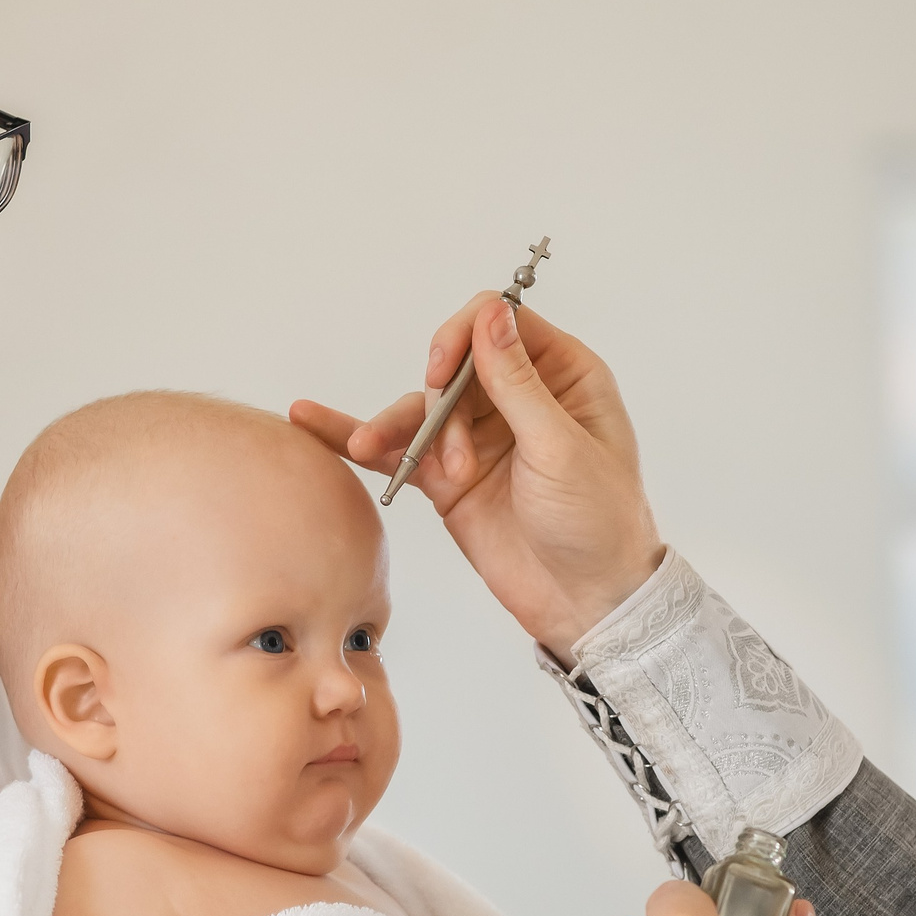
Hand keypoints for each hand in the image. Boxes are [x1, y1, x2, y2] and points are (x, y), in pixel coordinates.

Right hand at [292, 293, 665, 658]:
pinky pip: (399, 449)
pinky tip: (316, 425)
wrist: (587, 603)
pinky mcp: (449, 477)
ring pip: (420, 408)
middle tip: (449, 454)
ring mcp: (479, 437)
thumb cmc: (599, 523)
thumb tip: (493, 313)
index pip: (499, 323)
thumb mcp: (560, 447)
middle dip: (436, 401)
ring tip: (374, 451)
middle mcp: (517, 398)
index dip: (463, 336)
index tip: (438, 371)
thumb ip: (518, 382)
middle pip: (452, 363)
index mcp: (562, 376)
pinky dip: (363, 439)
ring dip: (399, 429)